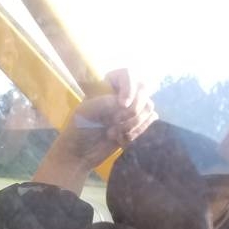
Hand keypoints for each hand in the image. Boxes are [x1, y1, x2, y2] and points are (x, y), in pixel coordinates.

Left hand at [34, 69, 157, 192]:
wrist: (80, 155)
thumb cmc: (78, 130)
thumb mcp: (85, 112)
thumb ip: (105, 102)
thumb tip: (126, 104)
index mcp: (107, 86)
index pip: (127, 73)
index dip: (129, 88)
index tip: (122, 104)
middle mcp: (122, 93)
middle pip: (143, 89)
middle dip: (132, 109)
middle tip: (114, 122)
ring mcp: (131, 108)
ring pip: (148, 106)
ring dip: (133, 123)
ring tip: (112, 133)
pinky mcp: (137, 123)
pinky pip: (150, 120)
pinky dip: (138, 130)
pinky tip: (121, 140)